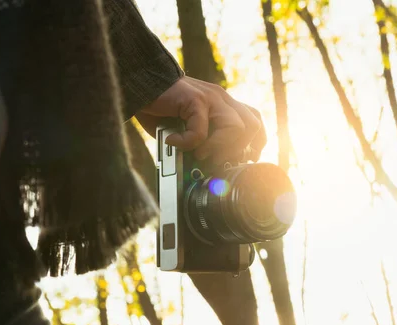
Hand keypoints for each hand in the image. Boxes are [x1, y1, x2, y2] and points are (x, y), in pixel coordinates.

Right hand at [135, 76, 266, 164]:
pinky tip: (174, 141)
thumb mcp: (190, 128)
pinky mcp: (195, 99)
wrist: (141, 84)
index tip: (246, 159)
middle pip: (252, 126)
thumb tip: (209, 167)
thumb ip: (204, 143)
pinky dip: (188, 143)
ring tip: (198, 153)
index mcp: (226, 104)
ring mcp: (211, 97)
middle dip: (237, 150)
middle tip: (215, 159)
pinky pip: (201, 131)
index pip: (255, 121)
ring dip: (218, 147)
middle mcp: (222, 99)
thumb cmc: (163, 110)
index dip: (256, 143)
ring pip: (235, 128)